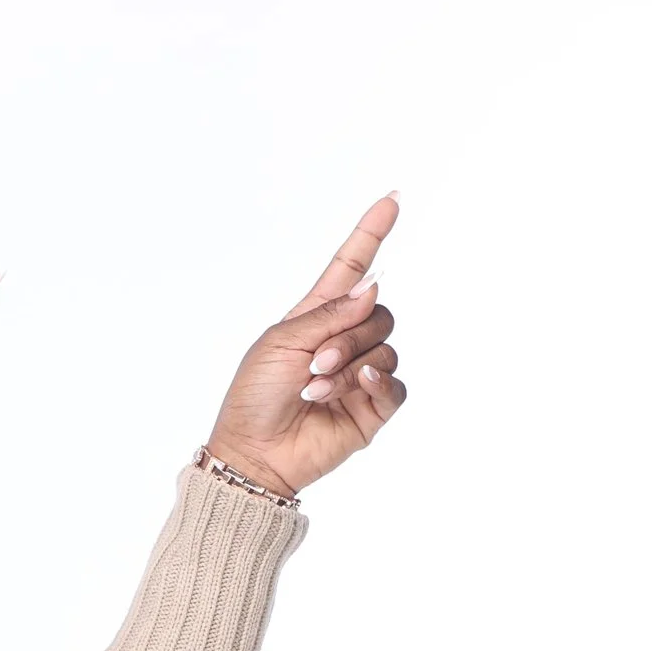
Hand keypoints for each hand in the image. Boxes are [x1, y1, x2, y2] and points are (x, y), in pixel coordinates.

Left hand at [203, 193, 408, 498]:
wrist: (256, 451)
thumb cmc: (256, 395)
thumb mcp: (281, 343)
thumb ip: (329, 314)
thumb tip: (374, 288)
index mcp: (316, 316)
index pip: (351, 267)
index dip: (370, 233)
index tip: (392, 199)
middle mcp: (344, 339)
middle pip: (377, 312)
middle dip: (348, 336)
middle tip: (313, 364)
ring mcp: (362, 372)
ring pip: (385, 346)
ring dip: (349, 366)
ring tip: (316, 388)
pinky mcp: (374, 405)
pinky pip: (395, 382)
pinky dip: (376, 382)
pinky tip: (357, 389)